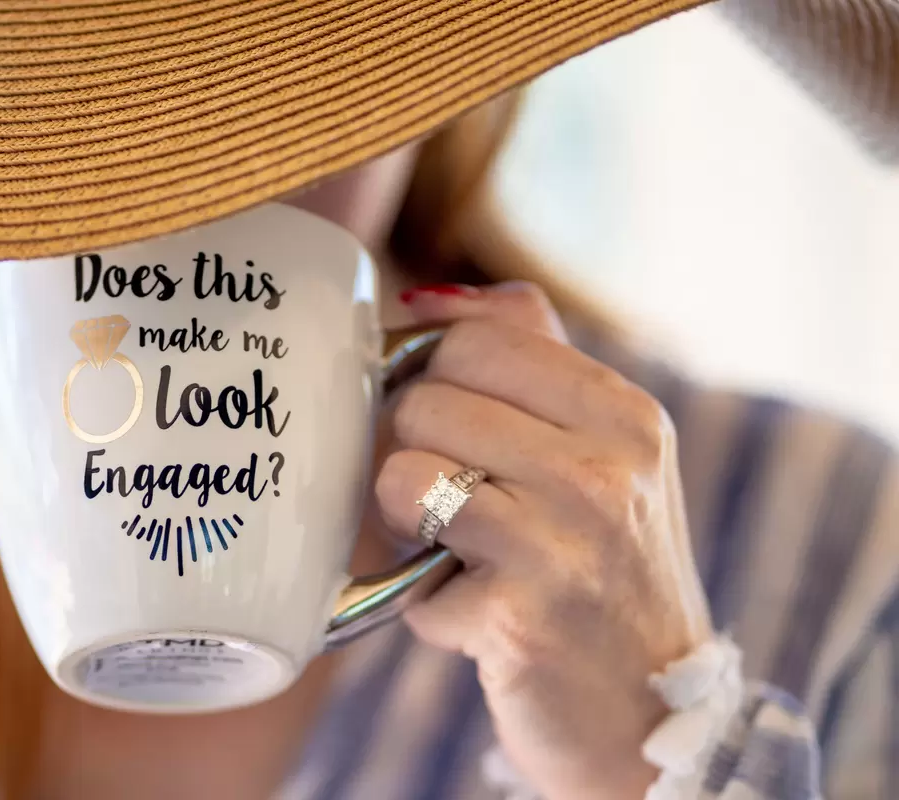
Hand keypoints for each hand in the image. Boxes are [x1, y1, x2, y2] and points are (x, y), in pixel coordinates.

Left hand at [377, 283, 713, 799]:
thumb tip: (425, 296)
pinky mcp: (522, 611)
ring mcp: (567, 539)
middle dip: (415, 451)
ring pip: (404, 472)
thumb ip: (526, 360)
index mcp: (624, 414)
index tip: (437, 421)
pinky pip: (408, 569)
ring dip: (408, 524)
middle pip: (427, 398)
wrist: (650, 713)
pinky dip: (424, 599)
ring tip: (454, 552)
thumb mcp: (600, 454)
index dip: (428, 376)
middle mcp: (606, 466)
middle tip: (448, 500)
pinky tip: (472, 611)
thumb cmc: (605, 571)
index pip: (477, 338)